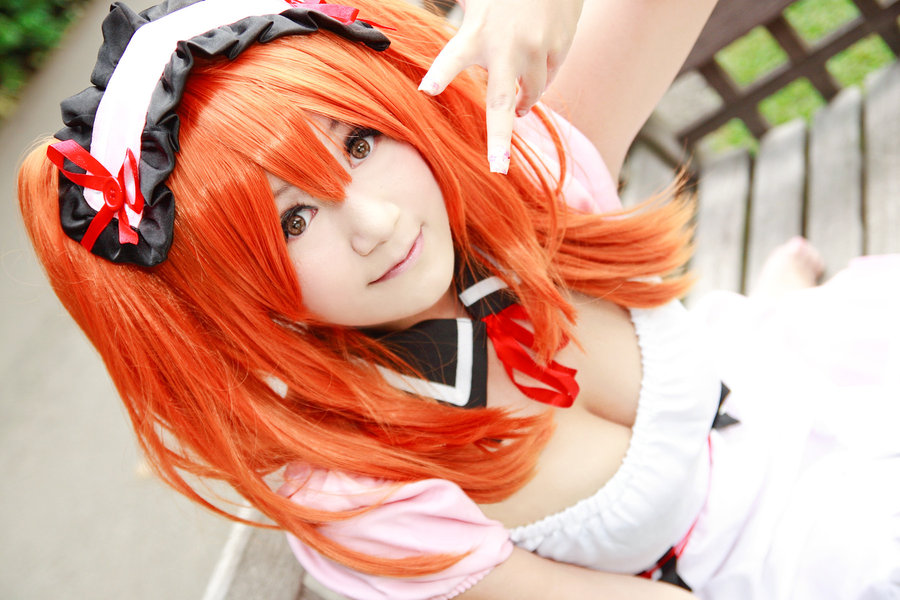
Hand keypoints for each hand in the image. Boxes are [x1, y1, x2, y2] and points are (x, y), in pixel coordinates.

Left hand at [418, 0, 584, 173]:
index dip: (442, 74)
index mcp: (478, 32)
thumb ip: (458, 18)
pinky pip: (548, 79)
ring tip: (518, 108)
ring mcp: (537, 51)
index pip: (454, 56)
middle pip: (501, 102)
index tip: (427, 89)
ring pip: (529, 94)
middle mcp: (508, 47)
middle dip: (499, 140)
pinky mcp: (559, 50)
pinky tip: (534, 68)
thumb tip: (412, 22)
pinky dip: (539, 80)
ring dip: (522, 102)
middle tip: (497, 168)